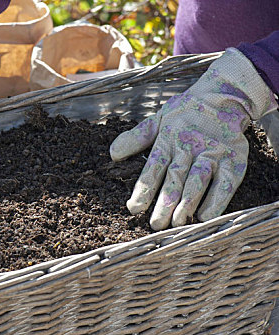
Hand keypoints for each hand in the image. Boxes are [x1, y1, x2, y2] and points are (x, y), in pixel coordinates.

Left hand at [110, 48, 277, 229]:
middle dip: (164, 203)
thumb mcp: (158, 120)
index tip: (133, 208)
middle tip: (155, 225)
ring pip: (197, 181)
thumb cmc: (185, 113)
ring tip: (176, 223)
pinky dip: (217, 200)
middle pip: (175, 179)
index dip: (144, 189)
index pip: (153, 168)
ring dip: (187, 203)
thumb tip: (112, 154)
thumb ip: (136, 138)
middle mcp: (189, 146)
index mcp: (168, 139)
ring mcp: (212, 152)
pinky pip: (226, 182)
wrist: (223, 96)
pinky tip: (205, 216)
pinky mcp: (234, 158)